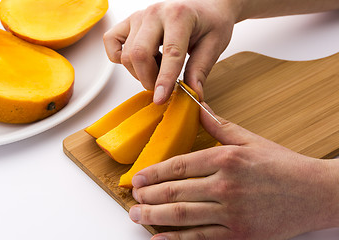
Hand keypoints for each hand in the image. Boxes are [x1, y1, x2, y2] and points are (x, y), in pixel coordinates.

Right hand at [103, 0, 238, 102]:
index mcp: (180, 15)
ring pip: (126, 54)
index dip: (165, 80)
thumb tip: (193, 93)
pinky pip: (111, 41)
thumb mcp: (214, 44)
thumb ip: (200, 69)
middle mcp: (155, 13)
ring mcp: (139, 16)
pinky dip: (119, 57)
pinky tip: (139, 60)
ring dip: (139, 72)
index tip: (161, 98)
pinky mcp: (128, 22)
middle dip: (149, 80)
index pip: (171, 53)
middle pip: (139, 54)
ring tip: (158, 68)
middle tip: (162, 88)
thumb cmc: (210, 21)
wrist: (204, 5)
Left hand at [128, 103, 338, 239]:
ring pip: (183, 216)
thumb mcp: (250, 140)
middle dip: (149, 196)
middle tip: (132, 198)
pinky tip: (160, 239)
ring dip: (155, 217)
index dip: (154, 173)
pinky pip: (201, 238)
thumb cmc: (282, 165)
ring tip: (137, 216)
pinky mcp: (239, 234)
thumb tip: (197, 106)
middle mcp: (226, 185)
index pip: (179, 166)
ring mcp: (232, 212)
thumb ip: (219, 125)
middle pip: (176, 192)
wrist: (315, 193)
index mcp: (226, 159)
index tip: (138, 178)